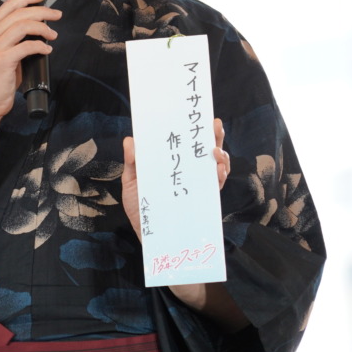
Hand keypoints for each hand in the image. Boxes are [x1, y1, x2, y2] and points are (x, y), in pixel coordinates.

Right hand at [0, 0, 59, 120]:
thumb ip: (12, 36)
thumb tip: (37, 23)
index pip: (9, 5)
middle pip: (19, 12)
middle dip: (42, 10)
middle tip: (57, 14)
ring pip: (23, 25)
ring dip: (43, 28)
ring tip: (53, 35)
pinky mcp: (2, 60)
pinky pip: (27, 46)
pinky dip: (41, 46)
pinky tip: (47, 50)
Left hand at [121, 118, 229, 237]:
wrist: (147, 238)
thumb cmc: (139, 208)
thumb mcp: (131, 183)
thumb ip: (132, 163)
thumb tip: (131, 140)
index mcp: (171, 163)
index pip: (185, 142)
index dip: (193, 127)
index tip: (196, 114)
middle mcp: (188, 172)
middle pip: (205, 150)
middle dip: (214, 136)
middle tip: (215, 124)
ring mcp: (197, 186)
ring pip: (216, 166)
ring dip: (220, 156)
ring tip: (215, 150)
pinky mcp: (203, 201)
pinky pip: (216, 187)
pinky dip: (219, 177)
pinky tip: (217, 170)